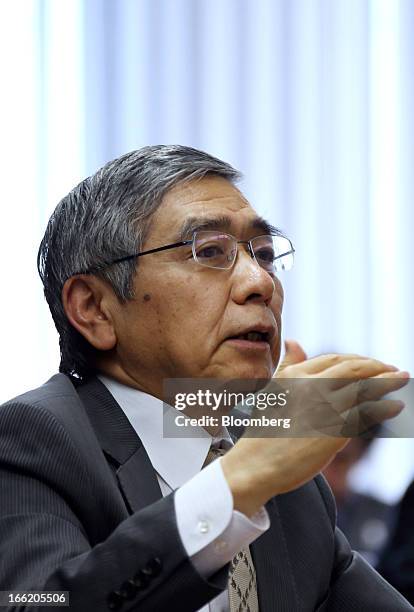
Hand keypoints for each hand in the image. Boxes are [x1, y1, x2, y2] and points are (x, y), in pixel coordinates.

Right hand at [221, 341, 408, 515]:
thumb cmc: (262, 430)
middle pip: (355, 369)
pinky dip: (385, 407)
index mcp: (296, 375)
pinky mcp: (335, 431)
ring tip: (402, 381)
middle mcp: (312, 387)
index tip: (373, 363)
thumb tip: (295, 342)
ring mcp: (325, 408)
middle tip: (395, 370)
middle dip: (379, 366)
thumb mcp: (272, 391)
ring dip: (388, 382)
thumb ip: (288, 366)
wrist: (254, 465)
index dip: (359, 360)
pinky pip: (366, 414)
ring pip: (365, 388)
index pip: (336, 360)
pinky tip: (396, 406)